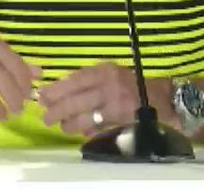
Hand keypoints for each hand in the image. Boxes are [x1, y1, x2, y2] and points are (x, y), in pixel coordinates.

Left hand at [38, 62, 174, 135]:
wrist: (161, 98)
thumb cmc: (130, 84)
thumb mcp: (110, 74)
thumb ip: (88, 81)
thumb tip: (60, 93)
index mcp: (104, 71)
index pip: (74, 80)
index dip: (56, 90)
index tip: (42, 97)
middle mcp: (108, 86)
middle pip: (75, 101)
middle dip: (57, 111)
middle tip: (46, 118)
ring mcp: (115, 105)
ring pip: (84, 118)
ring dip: (69, 124)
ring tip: (62, 126)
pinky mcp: (120, 120)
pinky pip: (97, 127)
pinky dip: (86, 130)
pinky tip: (81, 131)